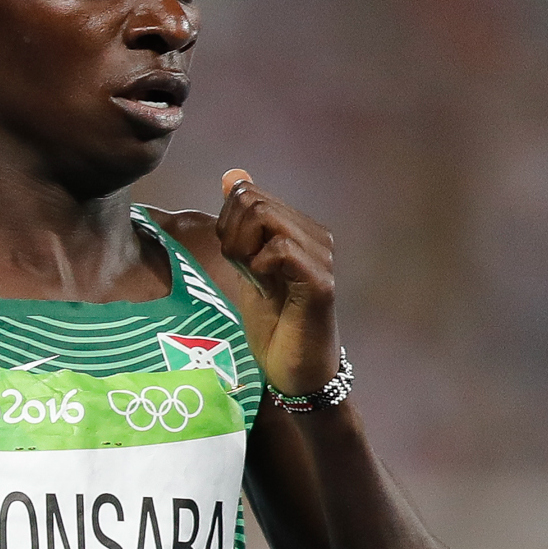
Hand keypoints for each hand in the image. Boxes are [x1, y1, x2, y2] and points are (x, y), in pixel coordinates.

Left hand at [217, 169, 339, 396]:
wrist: (294, 371)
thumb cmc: (273, 325)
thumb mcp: (247, 268)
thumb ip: (241, 228)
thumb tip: (233, 177)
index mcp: (298, 228)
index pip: (248, 193)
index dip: (226, 223)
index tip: (232, 256)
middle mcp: (315, 235)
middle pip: (253, 201)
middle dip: (230, 235)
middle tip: (240, 270)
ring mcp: (321, 256)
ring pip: (265, 218)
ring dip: (242, 250)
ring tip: (253, 278)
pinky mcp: (321, 281)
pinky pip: (280, 249)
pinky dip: (259, 266)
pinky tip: (266, 287)